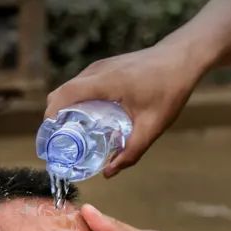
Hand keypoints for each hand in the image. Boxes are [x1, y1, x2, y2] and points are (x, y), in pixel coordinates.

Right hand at [45, 41, 204, 176]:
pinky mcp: (105, 67)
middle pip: (62, 93)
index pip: (65, 95)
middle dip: (54, 119)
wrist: (181, 58)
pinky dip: (76, 102)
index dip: (51, 116)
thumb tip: (109, 172)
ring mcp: (100, 67)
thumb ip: (131, 152)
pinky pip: (82, 85)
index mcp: (105, 82)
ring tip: (70, 136)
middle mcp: (97, 71)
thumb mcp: (152, 126)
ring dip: (65, 110)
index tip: (49, 138)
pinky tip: (87, 120)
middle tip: (59, 144)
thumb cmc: (169, 89)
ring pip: (70, 88)